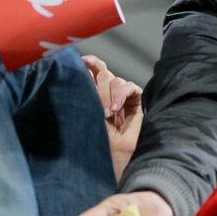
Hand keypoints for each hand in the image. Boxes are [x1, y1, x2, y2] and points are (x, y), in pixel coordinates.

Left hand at [82, 54, 142, 179]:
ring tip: (107, 115)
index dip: (90, 62)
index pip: (93, 70)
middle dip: (99, 88)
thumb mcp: (87, 113)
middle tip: (98, 107)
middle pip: (104, 74)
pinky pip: (129, 87)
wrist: (117, 154)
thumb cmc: (99, 138)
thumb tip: (79, 73)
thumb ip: (85, 94)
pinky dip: (121, 96)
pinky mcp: (136, 99)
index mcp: (95, 92)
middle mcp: (109, 91)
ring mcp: (123, 94)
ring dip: (109, 96)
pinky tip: (116, 109)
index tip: (82, 61)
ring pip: (116, 80)